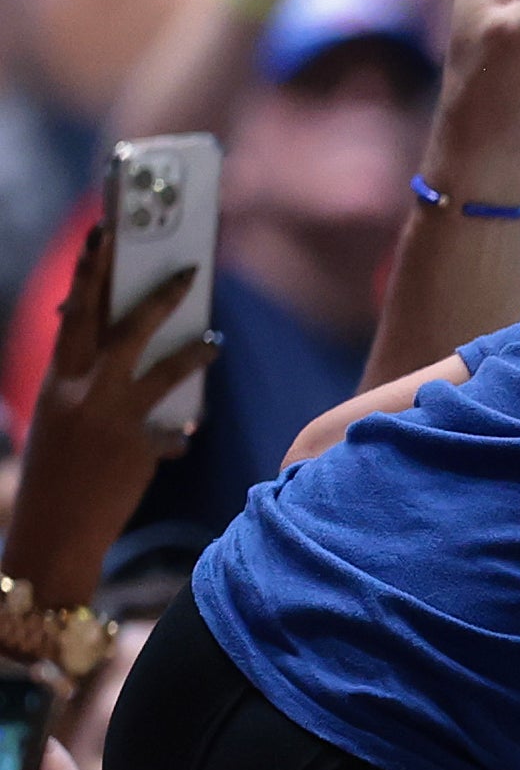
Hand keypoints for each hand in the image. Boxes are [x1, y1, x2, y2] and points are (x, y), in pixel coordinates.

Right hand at [18, 222, 220, 581]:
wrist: (52, 530)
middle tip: (188, 269)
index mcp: (55, 379)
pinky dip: (176, 437)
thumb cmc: (54, 474)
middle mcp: (81, 391)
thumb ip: (83, 387)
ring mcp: (112, 417)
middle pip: (122, 327)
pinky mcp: (138, 447)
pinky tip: (183, 440)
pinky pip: (172, 433)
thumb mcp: (58, 420)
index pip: (73, 314)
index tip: (104, 239)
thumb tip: (114, 359)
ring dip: (194, 352)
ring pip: (164, 370)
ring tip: (216, 338)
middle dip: (155, 295)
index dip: (89, 274)